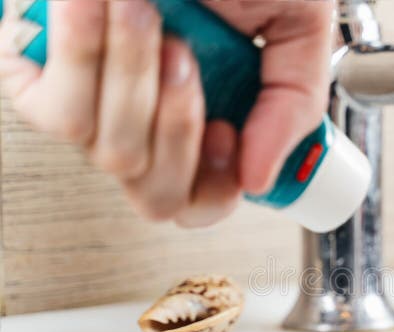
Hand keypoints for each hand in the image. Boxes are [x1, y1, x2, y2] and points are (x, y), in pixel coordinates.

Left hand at [0, 0, 332, 226]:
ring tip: (147, 13)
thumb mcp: (298, 25)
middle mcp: (153, 115)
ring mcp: (99, 100)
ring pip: (114, 157)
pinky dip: (85, 61)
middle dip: (179, 132)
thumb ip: (294, 103)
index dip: (216, 191)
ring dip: (138, 81)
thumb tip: (259, 178)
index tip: (226, 134)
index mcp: (213, 112)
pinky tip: (100, 10)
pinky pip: (63, 117)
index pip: (202, 200)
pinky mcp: (44, 73)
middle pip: (156, 196)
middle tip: (187, 59)